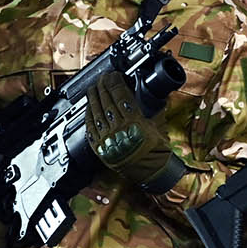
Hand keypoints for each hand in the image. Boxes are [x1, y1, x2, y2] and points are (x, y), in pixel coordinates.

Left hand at [85, 71, 179, 188]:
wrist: (151, 172)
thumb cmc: (157, 151)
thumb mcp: (158, 126)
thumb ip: (152, 108)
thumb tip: (148, 91)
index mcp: (135, 123)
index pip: (120, 95)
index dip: (115, 82)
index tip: (114, 75)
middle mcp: (119, 130)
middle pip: (106, 101)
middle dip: (103, 86)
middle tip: (103, 77)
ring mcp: (107, 139)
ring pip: (96, 112)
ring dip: (93, 97)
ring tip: (93, 88)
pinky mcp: (100, 148)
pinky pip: (90, 127)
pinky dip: (88, 115)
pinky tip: (89, 107)